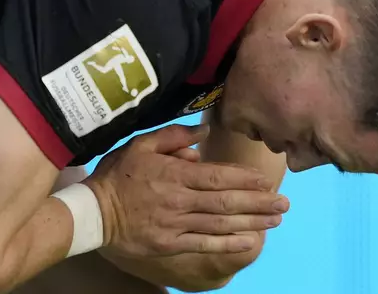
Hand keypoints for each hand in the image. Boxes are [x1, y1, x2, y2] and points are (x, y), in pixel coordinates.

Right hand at [84, 124, 289, 257]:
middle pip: (226, 201)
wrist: (93, 213)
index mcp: (175, 175)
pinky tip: (249, 242)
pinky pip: (204, 245)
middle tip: (284, 204)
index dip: (245, 179)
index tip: (266, 181)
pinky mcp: (171, 244)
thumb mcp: (141, 144)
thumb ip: (174, 137)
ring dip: (251, 222)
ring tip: (275, 220)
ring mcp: (176, 225)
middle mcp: (180, 200)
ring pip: (220, 223)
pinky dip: (228, 244)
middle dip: (258, 203)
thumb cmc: (118, 175)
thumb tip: (205, 133)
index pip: (218, 176)